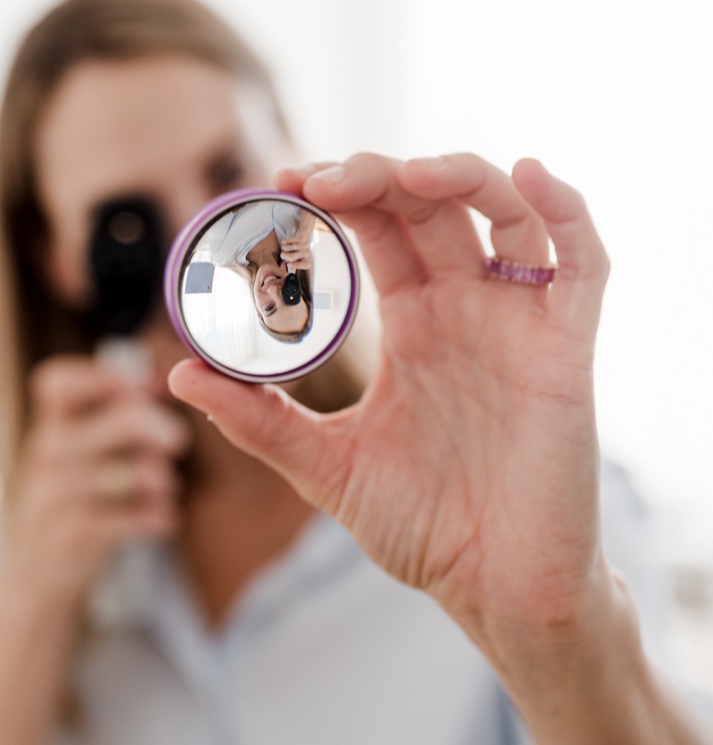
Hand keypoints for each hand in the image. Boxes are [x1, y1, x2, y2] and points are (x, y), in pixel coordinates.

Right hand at [0, 356, 188, 612]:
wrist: (36, 568)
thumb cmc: (75, 490)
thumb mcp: (80, 445)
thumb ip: (117, 409)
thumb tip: (164, 379)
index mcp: (53, 422)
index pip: (60, 383)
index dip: (106, 377)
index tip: (144, 387)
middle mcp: (50, 452)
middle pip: (125, 420)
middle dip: (160, 427)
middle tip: (178, 440)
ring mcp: (59, 494)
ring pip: (136, 472)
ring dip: (160, 479)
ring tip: (164, 485)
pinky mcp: (76, 534)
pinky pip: (136, 516)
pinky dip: (158, 516)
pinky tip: (161, 518)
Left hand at [171, 152, 608, 634]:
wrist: (494, 588)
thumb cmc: (420, 526)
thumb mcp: (328, 464)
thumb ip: (259, 419)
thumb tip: (179, 374)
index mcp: (414, 322)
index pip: (378, 227)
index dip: (336, 193)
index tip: (282, 180)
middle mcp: (466, 306)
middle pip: (430, 204)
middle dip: (377, 176)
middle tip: (316, 182)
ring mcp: (519, 320)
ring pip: (503, 212)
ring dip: (459, 175)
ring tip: (406, 174)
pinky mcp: (568, 348)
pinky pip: (582, 261)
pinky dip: (564, 212)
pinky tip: (530, 175)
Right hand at [280, 235, 311, 270]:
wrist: (305, 232)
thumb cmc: (298, 246)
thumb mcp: (294, 254)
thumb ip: (288, 261)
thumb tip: (282, 267)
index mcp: (305, 258)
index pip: (306, 265)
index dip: (297, 265)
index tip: (288, 264)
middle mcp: (306, 253)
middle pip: (292, 257)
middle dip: (284, 256)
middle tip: (282, 254)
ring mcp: (305, 245)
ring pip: (289, 249)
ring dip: (284, 247)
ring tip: (284, 247)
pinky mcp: (302, 238)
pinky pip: (289, 241)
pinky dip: (285, 242)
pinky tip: (284, 242)